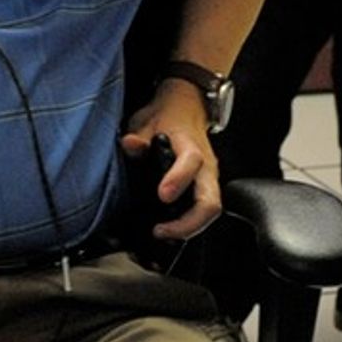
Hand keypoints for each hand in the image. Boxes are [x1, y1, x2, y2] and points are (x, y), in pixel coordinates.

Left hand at [123, 87, 221, 239]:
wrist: (185, 109)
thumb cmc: (166, 117)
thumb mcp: (146, 120)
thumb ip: (137, 136)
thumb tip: (130, 144)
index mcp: (190, 145)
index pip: (192, 162)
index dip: (179, 180)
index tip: (163, 195)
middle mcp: (205, 166)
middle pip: (210, 201)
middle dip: (189, 222)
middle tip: (161, 230)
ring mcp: (208, 179)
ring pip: (210, 210)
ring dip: (190, 227)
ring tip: (163, 233)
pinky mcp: (205, 188)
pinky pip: (203, 211)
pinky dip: (189, 224)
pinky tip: (170, 229)